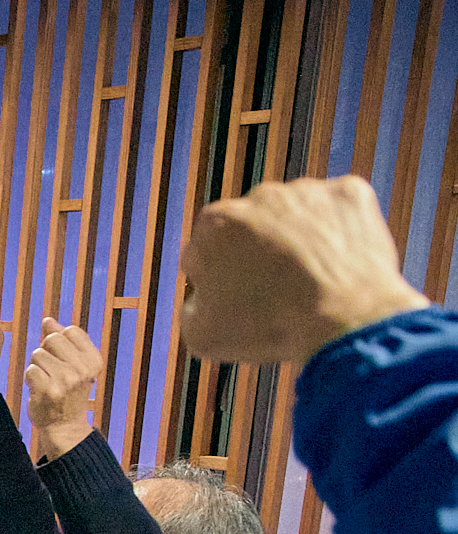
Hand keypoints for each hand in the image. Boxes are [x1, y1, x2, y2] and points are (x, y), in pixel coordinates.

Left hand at [24, 318, 98, 453]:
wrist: (64, 426)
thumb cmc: (68, 391)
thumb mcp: (73, 364)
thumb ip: (62, 341)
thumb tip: (48, 320)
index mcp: (93, 360)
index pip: (70, 331)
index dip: (59, 340)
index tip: (62, 358)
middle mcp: (83, 369)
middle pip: (52, 339)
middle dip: (45, 351)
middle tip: (51, 370)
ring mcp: (66, 380)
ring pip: (38, 354)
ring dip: (36, 366)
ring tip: (45, 380)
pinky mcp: (48, 390)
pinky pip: (30, 370)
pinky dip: (30, 378)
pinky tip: (38, 389)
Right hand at [180, 174, 430, 363]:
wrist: (345, 322)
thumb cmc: (270, 328)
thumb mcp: (201, 334)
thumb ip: (191, 307)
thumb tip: (203, 299)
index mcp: (215, 223)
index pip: (205, 248)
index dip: (215, 278)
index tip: (232, 298)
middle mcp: (259, 195)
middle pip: (252, 226)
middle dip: (258, 252)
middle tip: (274, 291)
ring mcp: (308, 191)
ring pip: (296, 215)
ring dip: (298, 239)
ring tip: (312, 280)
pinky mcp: (350, 193)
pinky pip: (338, 211)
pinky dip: (338, 232)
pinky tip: (338, 263)